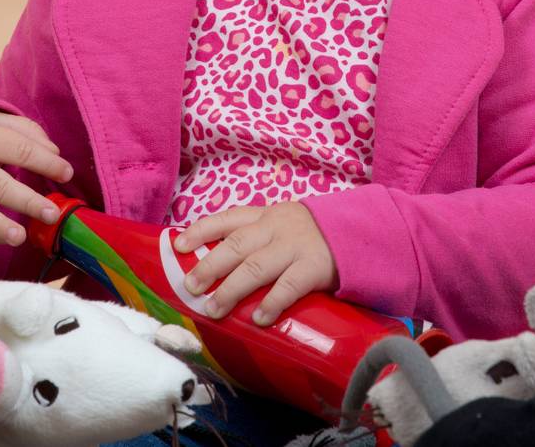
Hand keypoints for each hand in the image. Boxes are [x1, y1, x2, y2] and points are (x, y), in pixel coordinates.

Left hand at [175, 201, 338, 325]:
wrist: (356, 234)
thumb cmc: (310, 236)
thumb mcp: (281, 226)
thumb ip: (255, 239)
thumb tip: (214, 265)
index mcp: (264, 216)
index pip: (226, 219)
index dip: (200, 231)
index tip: (177, 245)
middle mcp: (275, 228)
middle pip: (235, 246)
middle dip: (209, 266)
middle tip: (190, 286)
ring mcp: (294, 247)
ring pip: (256, 267)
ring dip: (231, 290)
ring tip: (213, 309)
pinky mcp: (314, 267)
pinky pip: (288, 286)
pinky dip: (271, 303)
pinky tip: (258, 318)